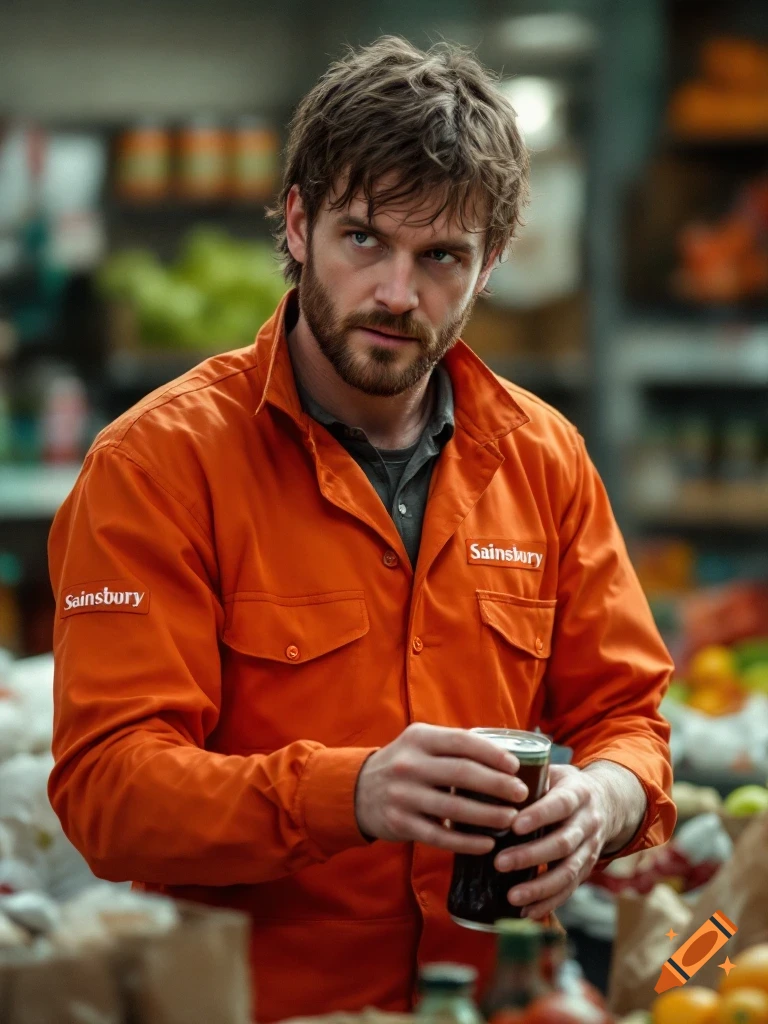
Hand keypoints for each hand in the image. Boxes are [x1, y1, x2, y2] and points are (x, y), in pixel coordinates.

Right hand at [354, 723, 528, 853]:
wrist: (358, 790)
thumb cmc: (405, 764)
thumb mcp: (421, 744)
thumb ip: (454, 746)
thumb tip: (505, 755)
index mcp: (420, 738)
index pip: (463, 742)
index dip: (493, 754)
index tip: (516, 767)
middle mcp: (409, 764)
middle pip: (463, 774)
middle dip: (498, 785)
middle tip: (522, 794)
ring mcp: (403, 795)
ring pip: (454, 808)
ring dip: (488, 816)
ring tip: (512, 819)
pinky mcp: (400, 823)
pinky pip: (440, 837)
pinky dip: (467, 842)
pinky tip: (488, 844)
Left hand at [494, 763, 630, 920]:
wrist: (607, 801)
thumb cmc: (563, 785)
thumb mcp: (552, 772)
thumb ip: (526, 778)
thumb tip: (482, 783)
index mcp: (578, 792)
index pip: (560, 804)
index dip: (539, 815)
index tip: (514, 825)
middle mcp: (588, 822)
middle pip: (563, 843)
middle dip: (531, 855)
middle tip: (500, 863)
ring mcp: (591, 848)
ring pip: (568, 871)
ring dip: (540, 887)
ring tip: (512, 897)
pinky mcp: (588, 869)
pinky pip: (570, 889)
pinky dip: (549, 903)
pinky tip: (526, 912)